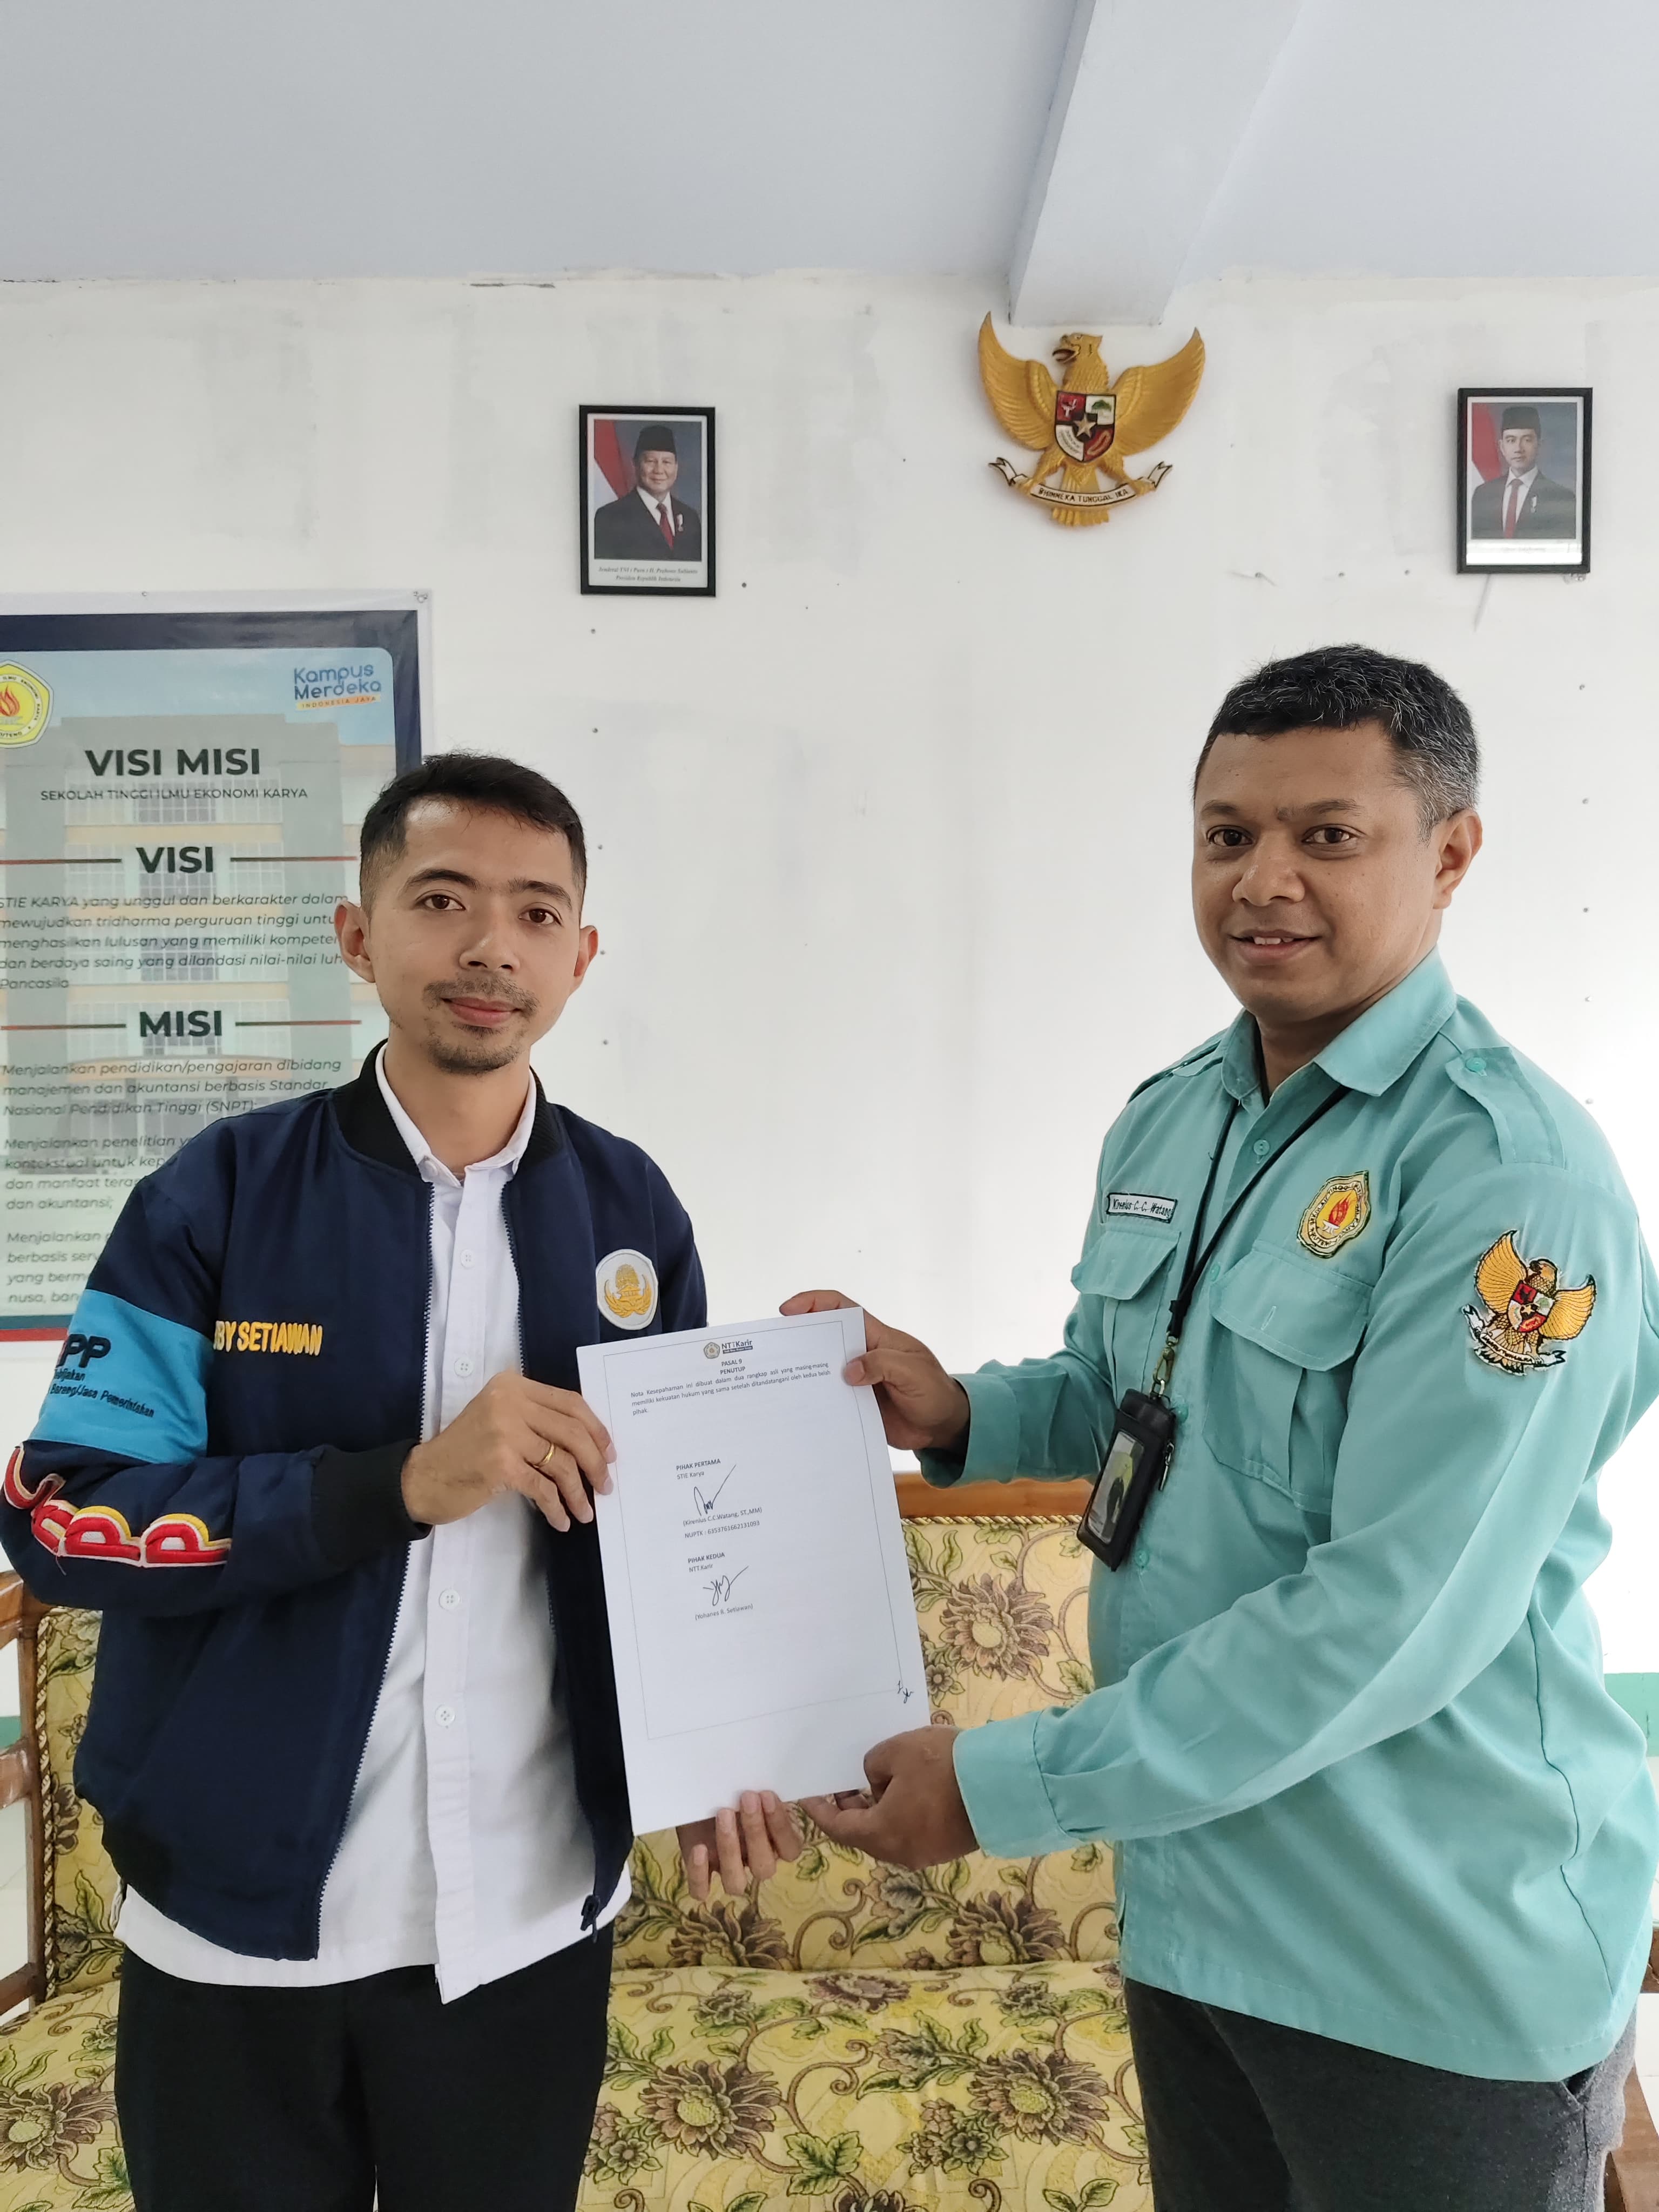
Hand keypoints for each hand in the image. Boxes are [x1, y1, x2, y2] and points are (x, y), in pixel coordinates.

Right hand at [400, 1372, 613, 1533]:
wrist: (424, 1478)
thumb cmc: (465, 1451)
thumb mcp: (500, 1419)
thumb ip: (537, 1420)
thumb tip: (590, 1443)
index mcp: (513, 1386)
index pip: (570, 1402)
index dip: (596, 1429)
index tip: (609, 1453)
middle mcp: (509, 1402)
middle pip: (572, 1431)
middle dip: (595, 1462)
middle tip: (605, 1485)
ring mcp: (504, 1432)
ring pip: (562, 1463)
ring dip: (579, 1492)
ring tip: (585, 1511)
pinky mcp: (500, 1464)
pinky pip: (543, 1488)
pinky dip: (556, 1507)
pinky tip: (561, 1520)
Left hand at [678, 1791, 802, 1899]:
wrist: (702, 1793)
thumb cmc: (736, 1789)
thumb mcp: (752, 1786)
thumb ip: (766, 1792)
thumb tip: (775, 1780)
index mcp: (776, 1843)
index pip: (790, 1848)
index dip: (781, 1826)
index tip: (767, 1795)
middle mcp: (755, 1861)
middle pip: (764, 1867)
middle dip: (756, 1831)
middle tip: (747, 1798)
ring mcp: (729, 1870)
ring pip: (736, 1882)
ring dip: (730, 1851)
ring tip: (723, 1814)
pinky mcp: (702, 1874)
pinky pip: (701, 1890)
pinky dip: (699, 1874)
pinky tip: (699, 1848)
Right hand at [780, 1291, 969, 1454]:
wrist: (944, 1426)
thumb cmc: (933, 1391)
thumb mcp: (913, 1372)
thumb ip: (882, 1365)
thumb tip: (847, 1371)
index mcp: (877, 1337)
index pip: (842, 1309)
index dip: (815, 1303)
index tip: (788, 1311)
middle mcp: (862, 1355)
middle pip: (824, 1338)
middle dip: (798, 1338)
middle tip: (772, 1350)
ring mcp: (857, 1380)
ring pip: (823, 1369)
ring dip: (803, 1373)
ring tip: (777, 1383)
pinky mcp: (855, 1405)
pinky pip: (830, 1398)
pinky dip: (814, 1401)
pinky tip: (799, 1410)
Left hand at [803, 1726, 976, 1869]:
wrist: (1003, 1783)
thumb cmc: (942, 1766)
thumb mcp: (895, 1752)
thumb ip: (872, 1767)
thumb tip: (875, 1783)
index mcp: (881, 1834)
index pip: (838, 1828)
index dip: (820, 1810)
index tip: (809, 1795)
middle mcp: (901, 1853)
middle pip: (864, 1834)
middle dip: (851, 1809)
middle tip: (845, 1782)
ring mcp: (927, 1853)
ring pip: (890, 1833)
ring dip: (879, 1810)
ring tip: (878, 1780)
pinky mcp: (948, 1846)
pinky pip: (913, 1831)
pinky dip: (901, 1814)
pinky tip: (909, 1789)